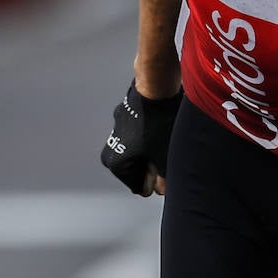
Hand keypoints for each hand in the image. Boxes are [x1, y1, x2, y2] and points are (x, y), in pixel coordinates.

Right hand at [100, 80, 182, 196]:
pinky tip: (162, 127)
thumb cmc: (160, 125)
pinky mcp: (124, 117)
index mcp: (116, 164)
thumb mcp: (166, 158)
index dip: (156, 180)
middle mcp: (111, 149)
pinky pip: (138, 135)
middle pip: (137, 170)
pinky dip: (150, 136)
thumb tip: (161, 189)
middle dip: (153, 167)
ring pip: (138, 152)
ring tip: (166, 138)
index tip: (163, 165)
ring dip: (153, 151)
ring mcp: (116, 131)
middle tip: (165, 152)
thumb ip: (164, 180)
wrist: (155, 88)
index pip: (139, 187)